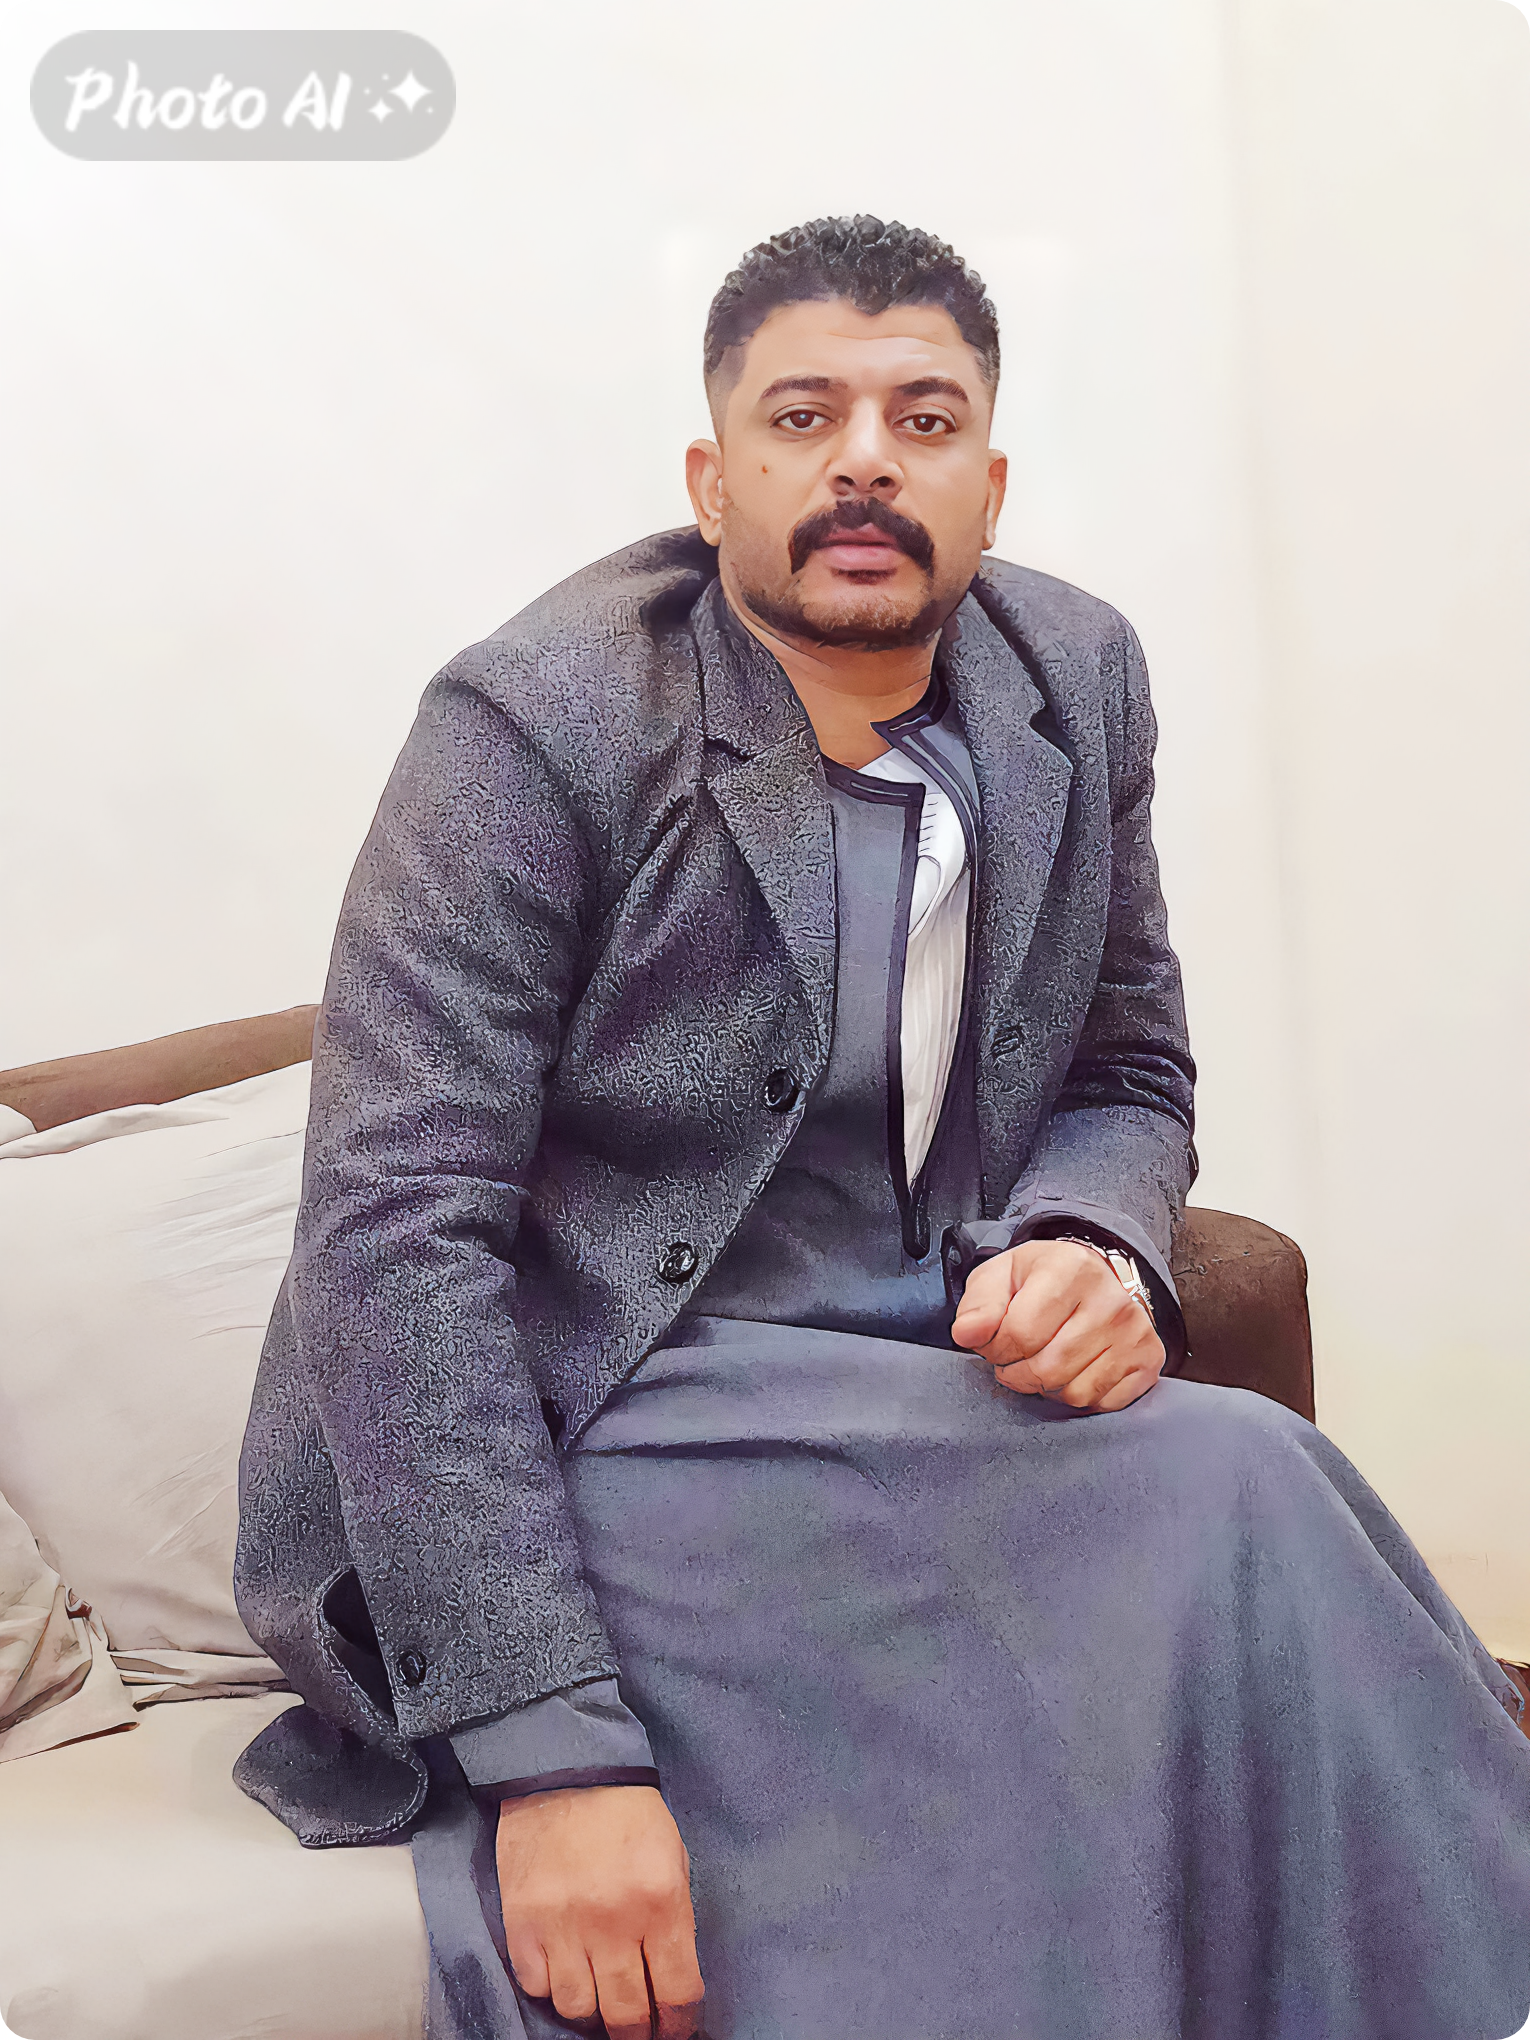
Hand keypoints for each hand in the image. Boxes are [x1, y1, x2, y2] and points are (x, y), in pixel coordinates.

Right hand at [496, 1783, 702, 2039]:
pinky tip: (564, 1968)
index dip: (680, 2026)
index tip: (677, 2032)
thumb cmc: (627, 1814)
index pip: (678, 1993)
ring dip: (593, 2014)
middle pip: (628, 2015)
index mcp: (661, 1900)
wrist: (565, 1771)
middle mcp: (613, 1920)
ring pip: (578, 2009)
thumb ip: (674, 1921)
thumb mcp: (672, 1857)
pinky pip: (538, 1987)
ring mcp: (564, 1925)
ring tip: (599, 1999)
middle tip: (639, 2032)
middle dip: (638, 2034)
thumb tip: (673, 1983)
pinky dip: (552, 1987)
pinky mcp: (523, 1924)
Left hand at [950, 1239, 1164, 1411]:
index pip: (1019, 1334)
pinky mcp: (1148, 1361)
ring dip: (1047, 1388)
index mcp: (1071, 1268)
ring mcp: (1136, 1332)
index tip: (997, 1342)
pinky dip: (1079, 1395)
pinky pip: (1101, 1404)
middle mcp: (1112, 1300)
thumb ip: (978, 1305)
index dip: (996, 1348)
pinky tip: (1074, 1370)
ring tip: (1044, 1361)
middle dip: (1018, 1373)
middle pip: (1047, 1370)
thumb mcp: (1000, 1277)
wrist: (1090, 1279)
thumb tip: (967, 1334)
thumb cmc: (1039, 1281)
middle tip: (1017, 1358)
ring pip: (1074, 1393)